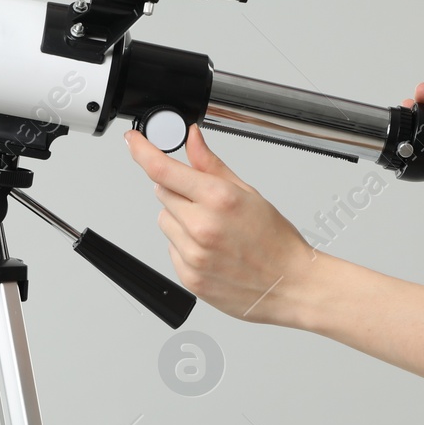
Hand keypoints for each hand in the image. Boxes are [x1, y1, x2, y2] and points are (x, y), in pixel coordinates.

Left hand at [125, 124, 314, 324]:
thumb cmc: (276, 241)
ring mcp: (193, 255)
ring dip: (180, 220)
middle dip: (180, 193)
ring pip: (164, 222)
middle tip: (208, 205)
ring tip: (213, 231)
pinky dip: (184, 246)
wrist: (290, 286)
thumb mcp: (247, 193)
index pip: (163, 169)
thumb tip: (192, 138)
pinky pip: (171, 249)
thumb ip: (211, 165)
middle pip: (162, 193)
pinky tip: (211, 250)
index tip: (133, 141)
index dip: (142, 151)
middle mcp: (202, 227)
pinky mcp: (189, 277)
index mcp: (218, 200)